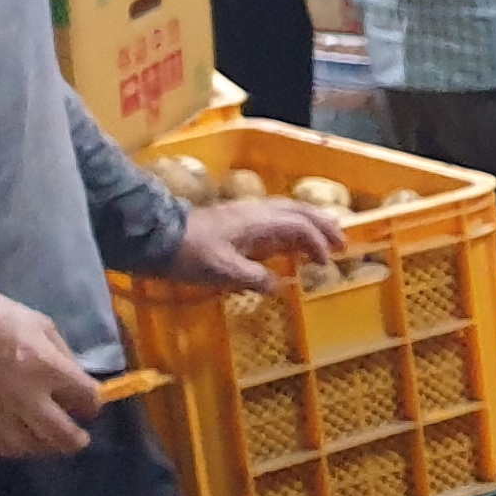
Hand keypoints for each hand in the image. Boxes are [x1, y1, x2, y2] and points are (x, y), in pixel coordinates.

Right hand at [0, 273, 105, 458]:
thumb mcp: (38, 323)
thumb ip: (62, 353)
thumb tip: (75, 376)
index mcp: (47, 368)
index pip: (87, 398)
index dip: (92, 404)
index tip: (90, 406)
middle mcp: (26, 398)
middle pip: (63, 435)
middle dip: (76, 440)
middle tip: (79, 439)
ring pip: (31, 447)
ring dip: (46, 447)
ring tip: (49, 441)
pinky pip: (0, 447)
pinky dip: (16, 447)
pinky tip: (20, 440)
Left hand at [165, 199, 343, 293]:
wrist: (154, 237)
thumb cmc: (190, 254)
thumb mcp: (223, 271)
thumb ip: (254, 277)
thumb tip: (279, 285)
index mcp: (258, 222)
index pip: (298, 226)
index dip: (316, 243)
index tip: (325, 263)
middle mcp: (256, 212)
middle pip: (298, 211)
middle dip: (322, 225)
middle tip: (341, 242)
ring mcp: (245, 212)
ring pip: (287, 210)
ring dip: (309, 222)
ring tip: (323, 236)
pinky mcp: (234, 218)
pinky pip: (274, 215)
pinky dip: (291, 224)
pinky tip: (288, 237)